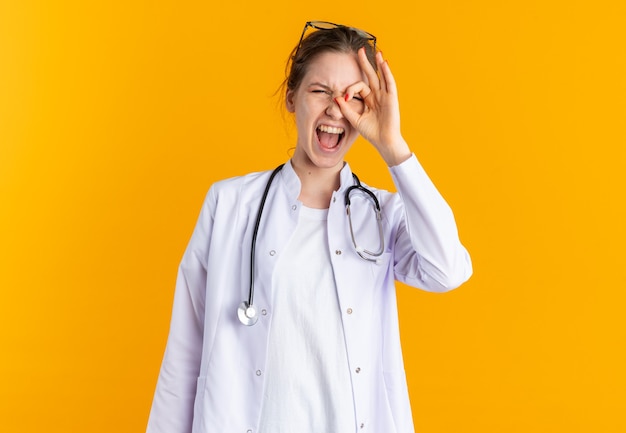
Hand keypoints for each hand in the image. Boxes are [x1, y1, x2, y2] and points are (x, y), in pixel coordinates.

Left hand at [335, 48, 411, 165]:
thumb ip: (345, 109)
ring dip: (379, 64)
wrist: (383, 141)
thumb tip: (336, 98)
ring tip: (377, 52)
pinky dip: (387, 73)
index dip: (350, 89)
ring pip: (381, 76)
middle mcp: (377, 95)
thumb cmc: (371, 132)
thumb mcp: (355, 119)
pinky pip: (390, 83)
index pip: (358, 87)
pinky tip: (384, 63)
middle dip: (365, 63)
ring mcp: (385, 96)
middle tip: (360, 51)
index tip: (344, 97)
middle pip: (370, 75)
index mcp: (369, 100)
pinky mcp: (392, 98)